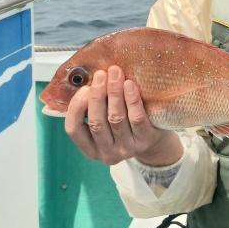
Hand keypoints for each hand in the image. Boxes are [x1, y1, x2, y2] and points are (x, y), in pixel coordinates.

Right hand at [64, 65, 182, 165]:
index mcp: (90, 149)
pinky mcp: (145, 140)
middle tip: (100, 74)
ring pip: (116, 118)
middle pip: (97, 122)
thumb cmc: (124, 126)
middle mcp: (107, 153)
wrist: (155, 142)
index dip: (76, 107)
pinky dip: (131, 99)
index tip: (84, 88)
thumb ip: (93, 109)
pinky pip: (136, 118)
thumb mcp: (105, 124)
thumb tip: (85, 82)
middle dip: (97, 95)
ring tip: (115, 73)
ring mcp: (127, 149)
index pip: (73, 129)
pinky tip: (129, 84)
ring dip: (114, 93)